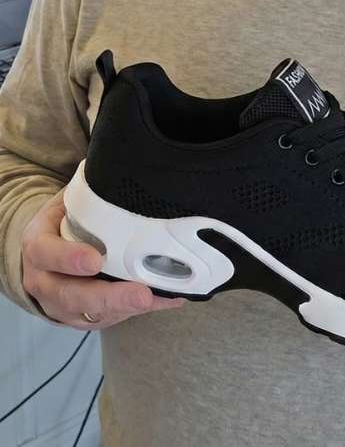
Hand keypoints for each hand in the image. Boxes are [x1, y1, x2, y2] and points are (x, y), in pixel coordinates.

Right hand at [22, 189, 185, 328]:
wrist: (44, 252)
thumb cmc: (62, 221)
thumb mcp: (65, 203)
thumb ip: (87, 194)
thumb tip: (122, 166)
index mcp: (37, 245)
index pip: (46, 253)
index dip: (69, 258)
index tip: (96, 259)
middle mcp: (43, 281)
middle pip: (71, 296)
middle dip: (109, 298)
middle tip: (141, 294)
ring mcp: (60, 305)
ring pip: (90, 315)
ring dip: (127, 309)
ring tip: (159, 299)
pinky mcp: (80, 319)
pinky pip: (107, 321)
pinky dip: (136, 312)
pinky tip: (164, 300)